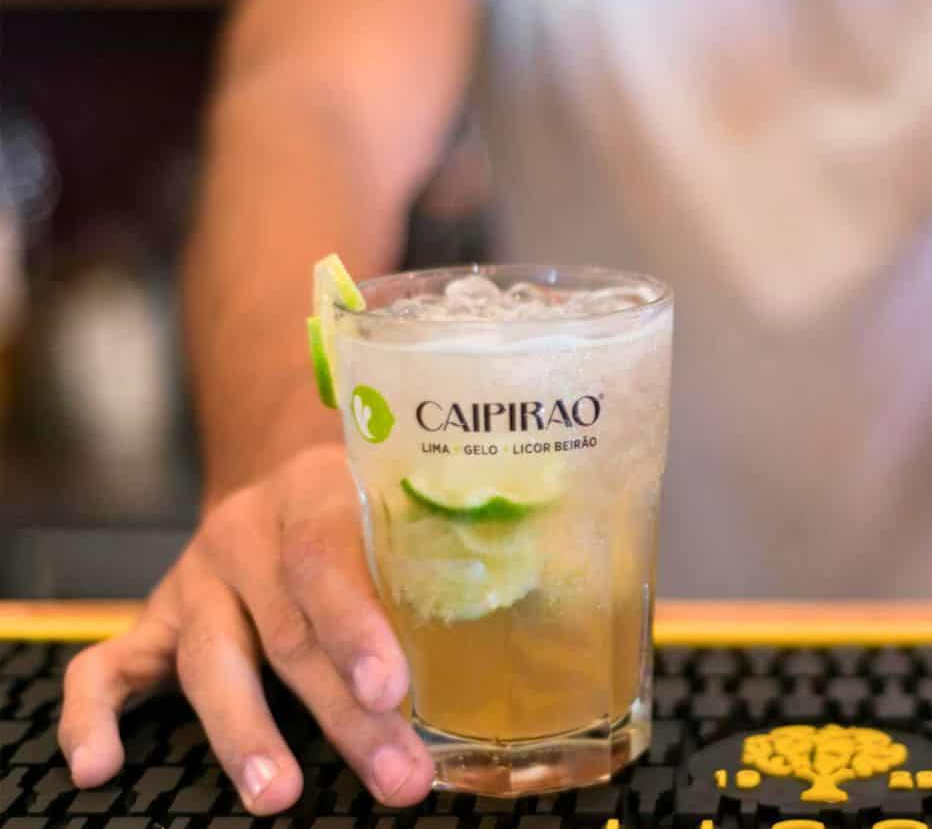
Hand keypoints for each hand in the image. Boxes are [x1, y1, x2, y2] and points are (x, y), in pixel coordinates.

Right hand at [58, 444, 432, 813]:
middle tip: (392, 774)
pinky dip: (92, 718)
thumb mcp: (399, 514)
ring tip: (276, 794)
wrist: (283, 473)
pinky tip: (100, 766)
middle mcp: (246, 536)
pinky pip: (108, 668)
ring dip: (246, 734)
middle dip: (342, 714)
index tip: (393, 690)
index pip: (331, 560)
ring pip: (215, 660)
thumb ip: (436, 567)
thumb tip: (503, 654)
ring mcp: (194, 579)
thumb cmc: (364, 512)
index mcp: (316, 496)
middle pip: (291, 631)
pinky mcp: (152, 620)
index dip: (360, 628)